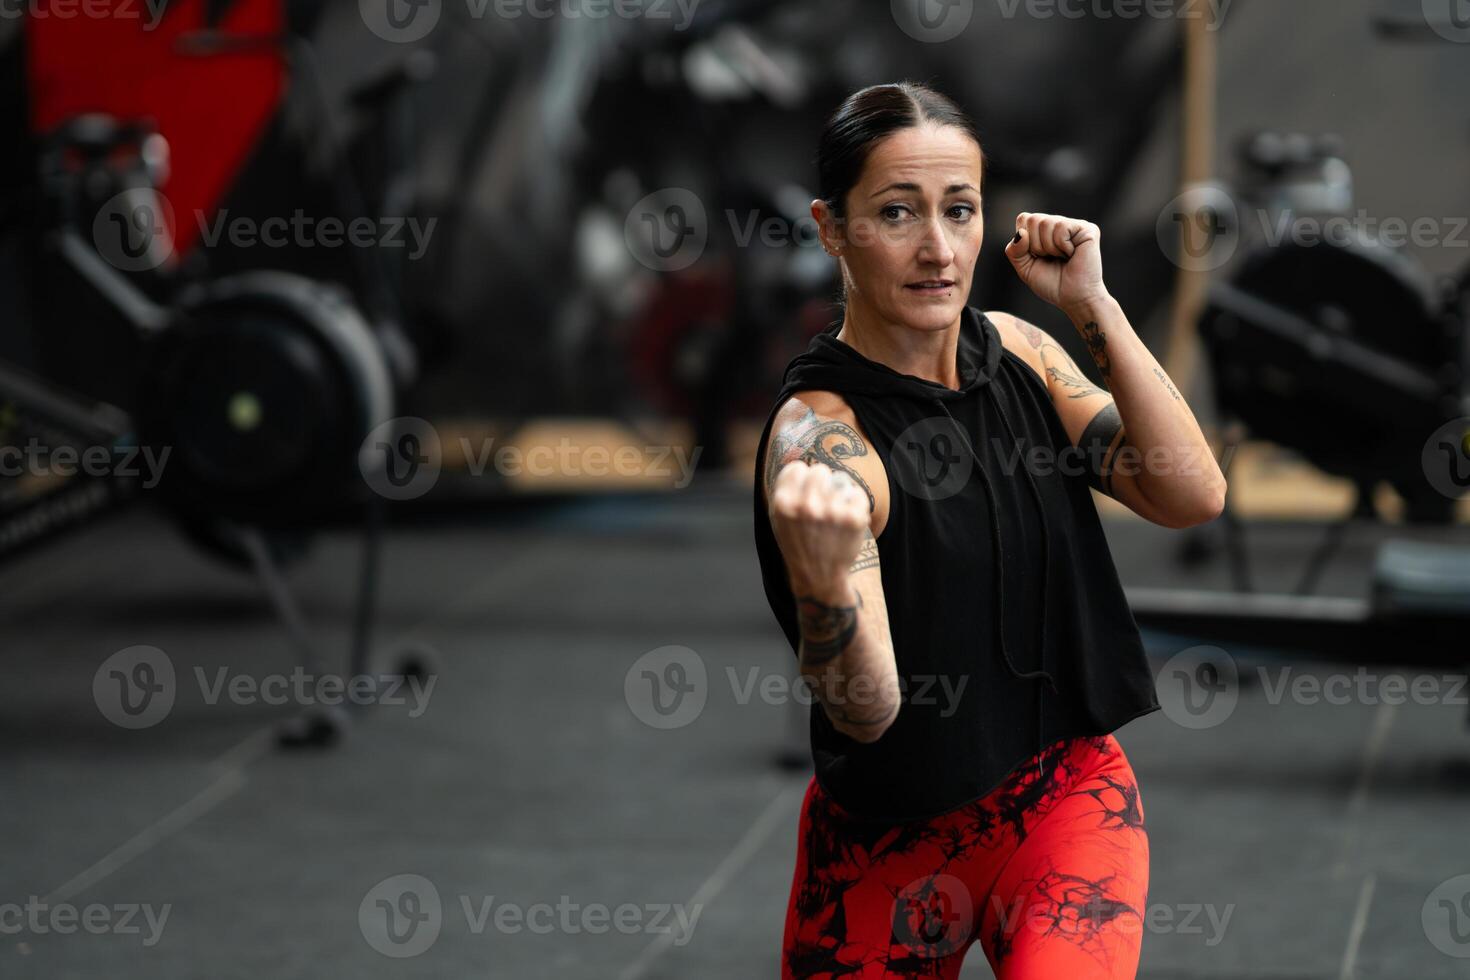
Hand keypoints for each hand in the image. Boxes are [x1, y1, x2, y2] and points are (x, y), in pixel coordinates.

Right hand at [768, 460, 868, 597]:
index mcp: (784, 504)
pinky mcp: (853, 518)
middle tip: (823, 502)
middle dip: (822, 482)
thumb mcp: (779, 519)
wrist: (819, 578)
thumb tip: (799, 460)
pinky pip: (857, 493)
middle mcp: (806, 506)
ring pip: (840, 481)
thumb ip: (786, 490)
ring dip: (838, 495)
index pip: (797, 468)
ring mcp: (831, 512)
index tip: (805, 491)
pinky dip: (855, 504)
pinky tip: (847, 521)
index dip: (802, 478)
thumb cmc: (798, 545)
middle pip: (820, 470)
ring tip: (834, 516)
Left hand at [1004, 212, 1109, 313]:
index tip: (1037, 256)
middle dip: (1036, 245)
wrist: (1074, 299)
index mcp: (1045, 231)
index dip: (1025, 240)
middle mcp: (1060, 224)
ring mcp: (1074, 225)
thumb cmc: (1052, 284)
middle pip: (1033, 219)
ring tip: (1062, 257)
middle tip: (1051, 258)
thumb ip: (1014, 250)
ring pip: (1046, 223)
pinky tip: (1072, 254)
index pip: (1024, 219)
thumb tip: (1021, 233)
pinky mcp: (1088, 229)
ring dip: (1049, 247)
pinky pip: (1061, 227)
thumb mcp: (1024, 267)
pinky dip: (1062, 246)